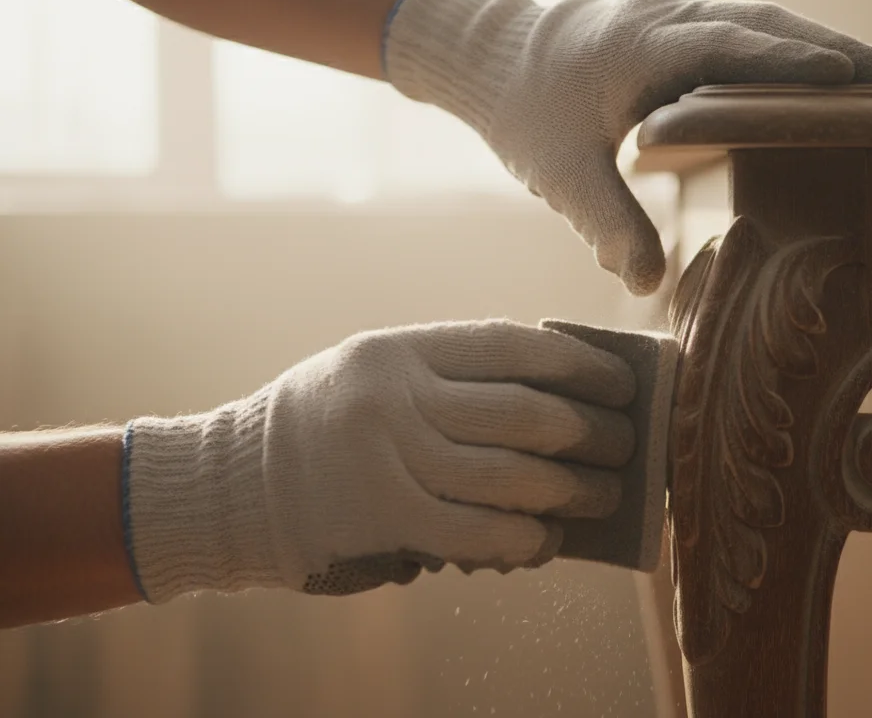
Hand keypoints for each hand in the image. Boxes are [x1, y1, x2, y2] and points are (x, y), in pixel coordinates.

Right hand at [125, 320, 636, 602]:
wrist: (229, 483)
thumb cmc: (328, 425)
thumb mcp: (380, 374)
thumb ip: (454, 380)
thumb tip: (564, 405)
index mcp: (402, 348)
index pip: (513, 345)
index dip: (580, 363)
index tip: (623, 383)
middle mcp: (396, 396)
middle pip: (525, 413)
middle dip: (592, 433)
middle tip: (627, 447)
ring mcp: (386, 458)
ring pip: (509, 477)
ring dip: (571, 492)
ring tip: (605, 497)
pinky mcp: (380, 519)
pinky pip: (475, 534)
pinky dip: (523, 540)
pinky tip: (547, 541)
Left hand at [385, 0, 871, 295]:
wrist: (490, 56)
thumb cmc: (524, 114)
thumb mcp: (560, 175)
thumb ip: (606, 225)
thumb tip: (647, 285)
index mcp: (645, 49)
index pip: (733, 50)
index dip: (793, 63)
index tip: (853, 75)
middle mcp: (668, 19)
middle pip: (766, 26)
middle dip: (836, 49)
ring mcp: (675, 15)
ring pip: (762, 23)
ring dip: (821, 45)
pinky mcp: (678, 26)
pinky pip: (747, 30)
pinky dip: (790, 51)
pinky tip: (825, 77)